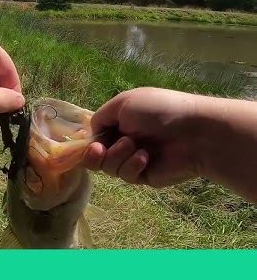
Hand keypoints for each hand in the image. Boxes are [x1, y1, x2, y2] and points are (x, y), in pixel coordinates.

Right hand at [84, 87, 202, 187]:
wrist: (193, 133)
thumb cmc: (158, 110)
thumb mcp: (124, 103)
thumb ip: (100, 117)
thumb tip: (90, 133)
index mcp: (120, 121)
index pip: (95, 135)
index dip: (87, 141)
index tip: (87, 142)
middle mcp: (124, 140)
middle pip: (95, 155)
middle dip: (94, 153)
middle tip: (99, 150)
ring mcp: (133, 159)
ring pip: (108, 167)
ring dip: (116, 156)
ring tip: (133, 146)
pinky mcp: (143, 176)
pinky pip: (125, 175)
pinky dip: (131, 165)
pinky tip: (145, 157)